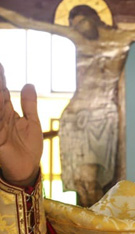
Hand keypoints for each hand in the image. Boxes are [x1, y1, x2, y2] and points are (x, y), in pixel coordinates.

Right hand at [0, 64, 42, 185]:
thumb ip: (30, 104)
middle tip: (0, 67)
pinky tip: (1, 102)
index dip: (1, 78)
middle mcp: (0, 118)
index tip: (1, 64)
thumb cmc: (29, 148)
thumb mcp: (32, 123)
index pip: (3, 92)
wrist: (27, 170)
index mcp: (7, 113)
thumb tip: (29, 84)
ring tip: (0, 85)